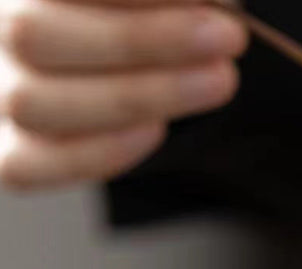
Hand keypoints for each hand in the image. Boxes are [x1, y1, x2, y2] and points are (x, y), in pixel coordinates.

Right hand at [0, 0, 246, 189]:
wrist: (122, 61)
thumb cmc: (147, 13)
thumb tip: (207, 1)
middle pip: (30, 34)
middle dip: (143, 40)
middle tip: (228, 37)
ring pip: (35, 104)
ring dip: (138, 96)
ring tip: (217, 81)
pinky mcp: (10, 152)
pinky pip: (31, 168)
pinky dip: (100, 153)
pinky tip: (157, 129)